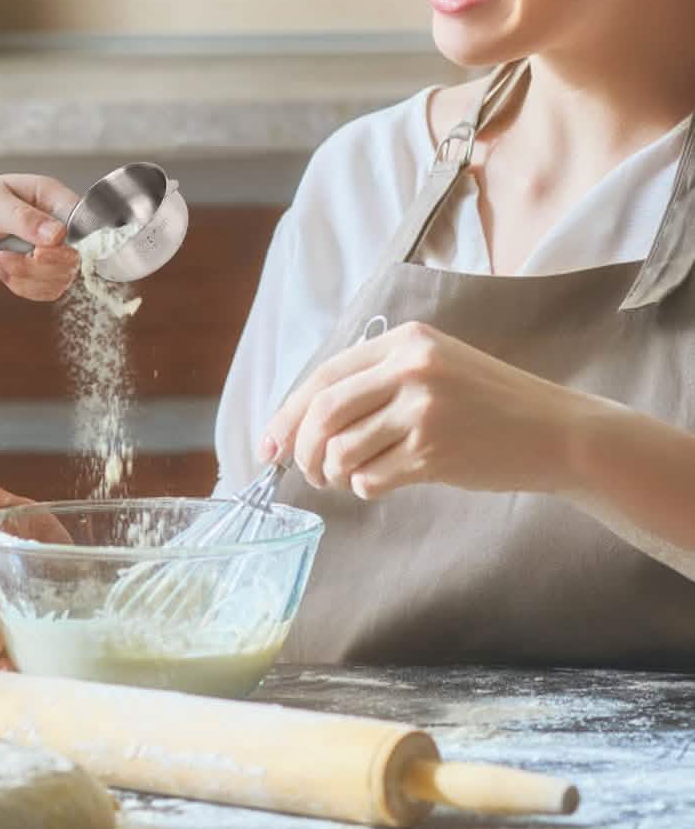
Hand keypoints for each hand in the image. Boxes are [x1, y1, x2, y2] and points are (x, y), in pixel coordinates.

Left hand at [0, 174, 81, 301]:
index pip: (82, 222)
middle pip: (74, 257)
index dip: (65, 243)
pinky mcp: (47, 270)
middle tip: (4, 257)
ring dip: (25, 277)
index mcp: (52, 196)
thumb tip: (58, 235)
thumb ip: (24, 218)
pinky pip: (49, 290)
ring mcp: (55, 249)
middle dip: (38, 266)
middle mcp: (59, 223)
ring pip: (62, 278)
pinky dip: (23, 287)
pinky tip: (2, 272)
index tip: (37, 252)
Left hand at [262, 321, 571, 500]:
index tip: (269, 446)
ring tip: (344, 478)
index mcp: (404, 341)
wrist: (558, 432)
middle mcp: (410, 368)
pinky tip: (379, 483)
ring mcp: (424, 409)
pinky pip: (371, 477)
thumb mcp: (434, 367)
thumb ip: (375, 382)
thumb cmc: (487, 404)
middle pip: (323, 412)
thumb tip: (301, 423)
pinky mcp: (436, 450)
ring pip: (341, 449)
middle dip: (302, 449)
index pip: (323, 376)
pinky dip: (364, 487)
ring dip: (332, 473)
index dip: (287, 415)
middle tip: (305, 472)